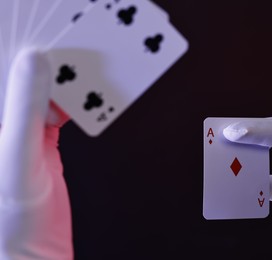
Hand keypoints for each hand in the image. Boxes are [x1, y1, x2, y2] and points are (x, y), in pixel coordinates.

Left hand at [0, 49, 71, 258]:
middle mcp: (0, 123)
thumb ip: (24, 110)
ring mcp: (22, 133)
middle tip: (68, 33)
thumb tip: (35, 64)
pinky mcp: (45, 144)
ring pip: (44, 91)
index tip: (34, 22)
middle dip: (45, 53)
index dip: (13, 42)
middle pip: (21, 76)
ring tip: (84, 54)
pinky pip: (63, 112)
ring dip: (66, 74)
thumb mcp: (15, 161)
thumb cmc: (7, 225)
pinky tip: (88, 90)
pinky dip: (78, 100)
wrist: (32, 257)